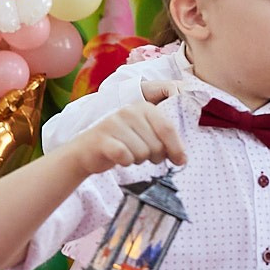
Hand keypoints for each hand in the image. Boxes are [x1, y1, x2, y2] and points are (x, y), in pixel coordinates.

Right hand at [67, 87, 186, 175]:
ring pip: (142, 153)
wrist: (87, 151)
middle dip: (153, 157)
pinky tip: (119, 158)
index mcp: (144, 107)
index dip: (176, 148)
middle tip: (141, 154)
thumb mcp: (146, 136)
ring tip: (128, 154)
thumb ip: (165, 141)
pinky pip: (125, 156)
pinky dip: (125, 162)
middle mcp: (129, 111)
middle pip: (157, 145)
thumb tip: (183, 159)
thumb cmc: (122, 143)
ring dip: (137, 160)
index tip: (180, 161)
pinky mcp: (102, 139)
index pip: (168, 128)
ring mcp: (114, 123)